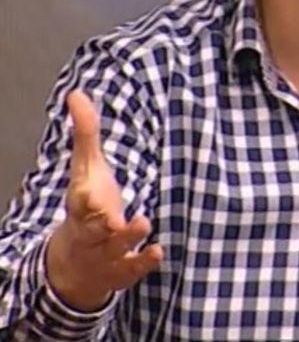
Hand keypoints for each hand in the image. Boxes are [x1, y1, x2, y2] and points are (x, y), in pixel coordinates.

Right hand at [45, 90, 162, 310]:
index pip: (80, 202)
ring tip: (142, 222)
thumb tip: (77, 93)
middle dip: (102, 223)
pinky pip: (131, 269)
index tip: (93, 194)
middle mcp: (91, 230)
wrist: (74, 263)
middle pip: (93, 227)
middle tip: (114, 218)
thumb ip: (86, 133)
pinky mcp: (121, 269)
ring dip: (127, 237)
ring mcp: (105, 251)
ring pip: (114, 248)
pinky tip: (159, 251)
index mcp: (82, 205)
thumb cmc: (87, 206)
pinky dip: (143, 261)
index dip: (87, 199)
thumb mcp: (86, 169)